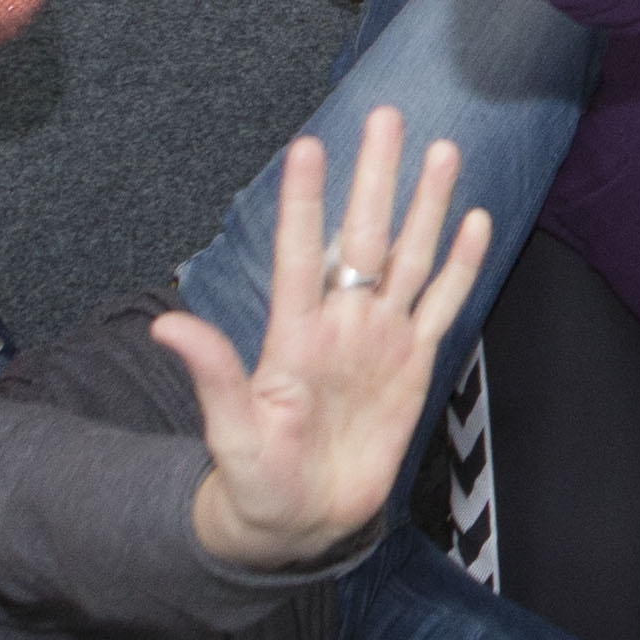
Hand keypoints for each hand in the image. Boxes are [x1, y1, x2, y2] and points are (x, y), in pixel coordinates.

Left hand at [153, 108, 495, 570]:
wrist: (301, 522)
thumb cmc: (257, 481)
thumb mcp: (232, 434)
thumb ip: (214, 377)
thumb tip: (167, 326)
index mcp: (295, 335)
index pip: (301, 253)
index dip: (305, 202)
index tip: (308, 146)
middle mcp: (341, 323)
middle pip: (367, 237)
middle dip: (376, 177)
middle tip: (386, 116)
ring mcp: (380, 339)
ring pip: (411, 257)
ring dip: (426, 205)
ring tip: (443, 149)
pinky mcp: (413, 363)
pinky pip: (443, 304)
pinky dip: (461, 264)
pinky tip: (473, 220)